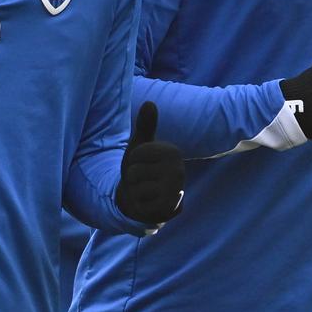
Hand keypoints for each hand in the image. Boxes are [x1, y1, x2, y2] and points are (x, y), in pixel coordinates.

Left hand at [114, 101, 184, 224]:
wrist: (147, 199)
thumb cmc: (143, 169)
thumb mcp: (140, 146)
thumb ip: (145, 125)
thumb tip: (149, 103)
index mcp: (172, 151)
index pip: (136, 154)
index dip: (132, 161)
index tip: (141, 165)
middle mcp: (179, 169)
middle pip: (134, 172)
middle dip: (132, 178)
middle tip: (143, 180)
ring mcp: (176, 190)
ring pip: (136, 188)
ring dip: (135, 192)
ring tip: (145, 191)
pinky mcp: (171, 208)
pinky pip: (141, 203)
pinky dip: (139, 205)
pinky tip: (148, 203)